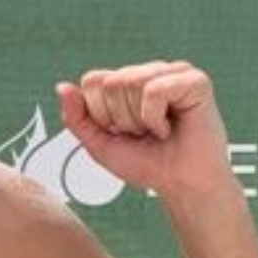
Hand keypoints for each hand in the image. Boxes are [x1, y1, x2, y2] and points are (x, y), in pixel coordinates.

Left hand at [56, 61, 232, 198]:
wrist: (181, 185)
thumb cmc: (146, 164)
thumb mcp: (99, 144)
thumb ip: (77, 118)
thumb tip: (61, 86)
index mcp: (128, 82)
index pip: (93, 80)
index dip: (98, 113)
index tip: (119, 132)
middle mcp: (150, 72)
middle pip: (111, 82)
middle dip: (120, 118)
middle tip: (143, 134)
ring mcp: (174, 73)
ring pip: (130, 81)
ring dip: (137, 119)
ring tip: (156, 131)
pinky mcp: (195, 81)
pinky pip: (155, 89)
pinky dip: (154, 117)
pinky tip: (169, 127)